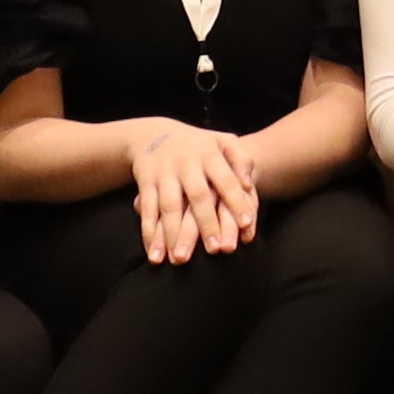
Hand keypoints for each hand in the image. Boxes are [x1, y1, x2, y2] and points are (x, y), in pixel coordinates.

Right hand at [129, 118, 265, 265]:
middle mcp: (187, 163)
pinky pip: (147, 210)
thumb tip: (248, 184)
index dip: (237, 201)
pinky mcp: (145, 182)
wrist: (152, 133)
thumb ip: (241, 159)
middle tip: (216, 250)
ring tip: (180, 259)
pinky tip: (155, 254)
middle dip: (206, 224)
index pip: (227, 180)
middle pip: (198, 196)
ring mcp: (164, 173)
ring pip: (169, 206)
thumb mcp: (222, 141)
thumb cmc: (197, 145)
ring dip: (173, 234)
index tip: (247, 223)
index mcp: (210, 154)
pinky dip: (149, 233)